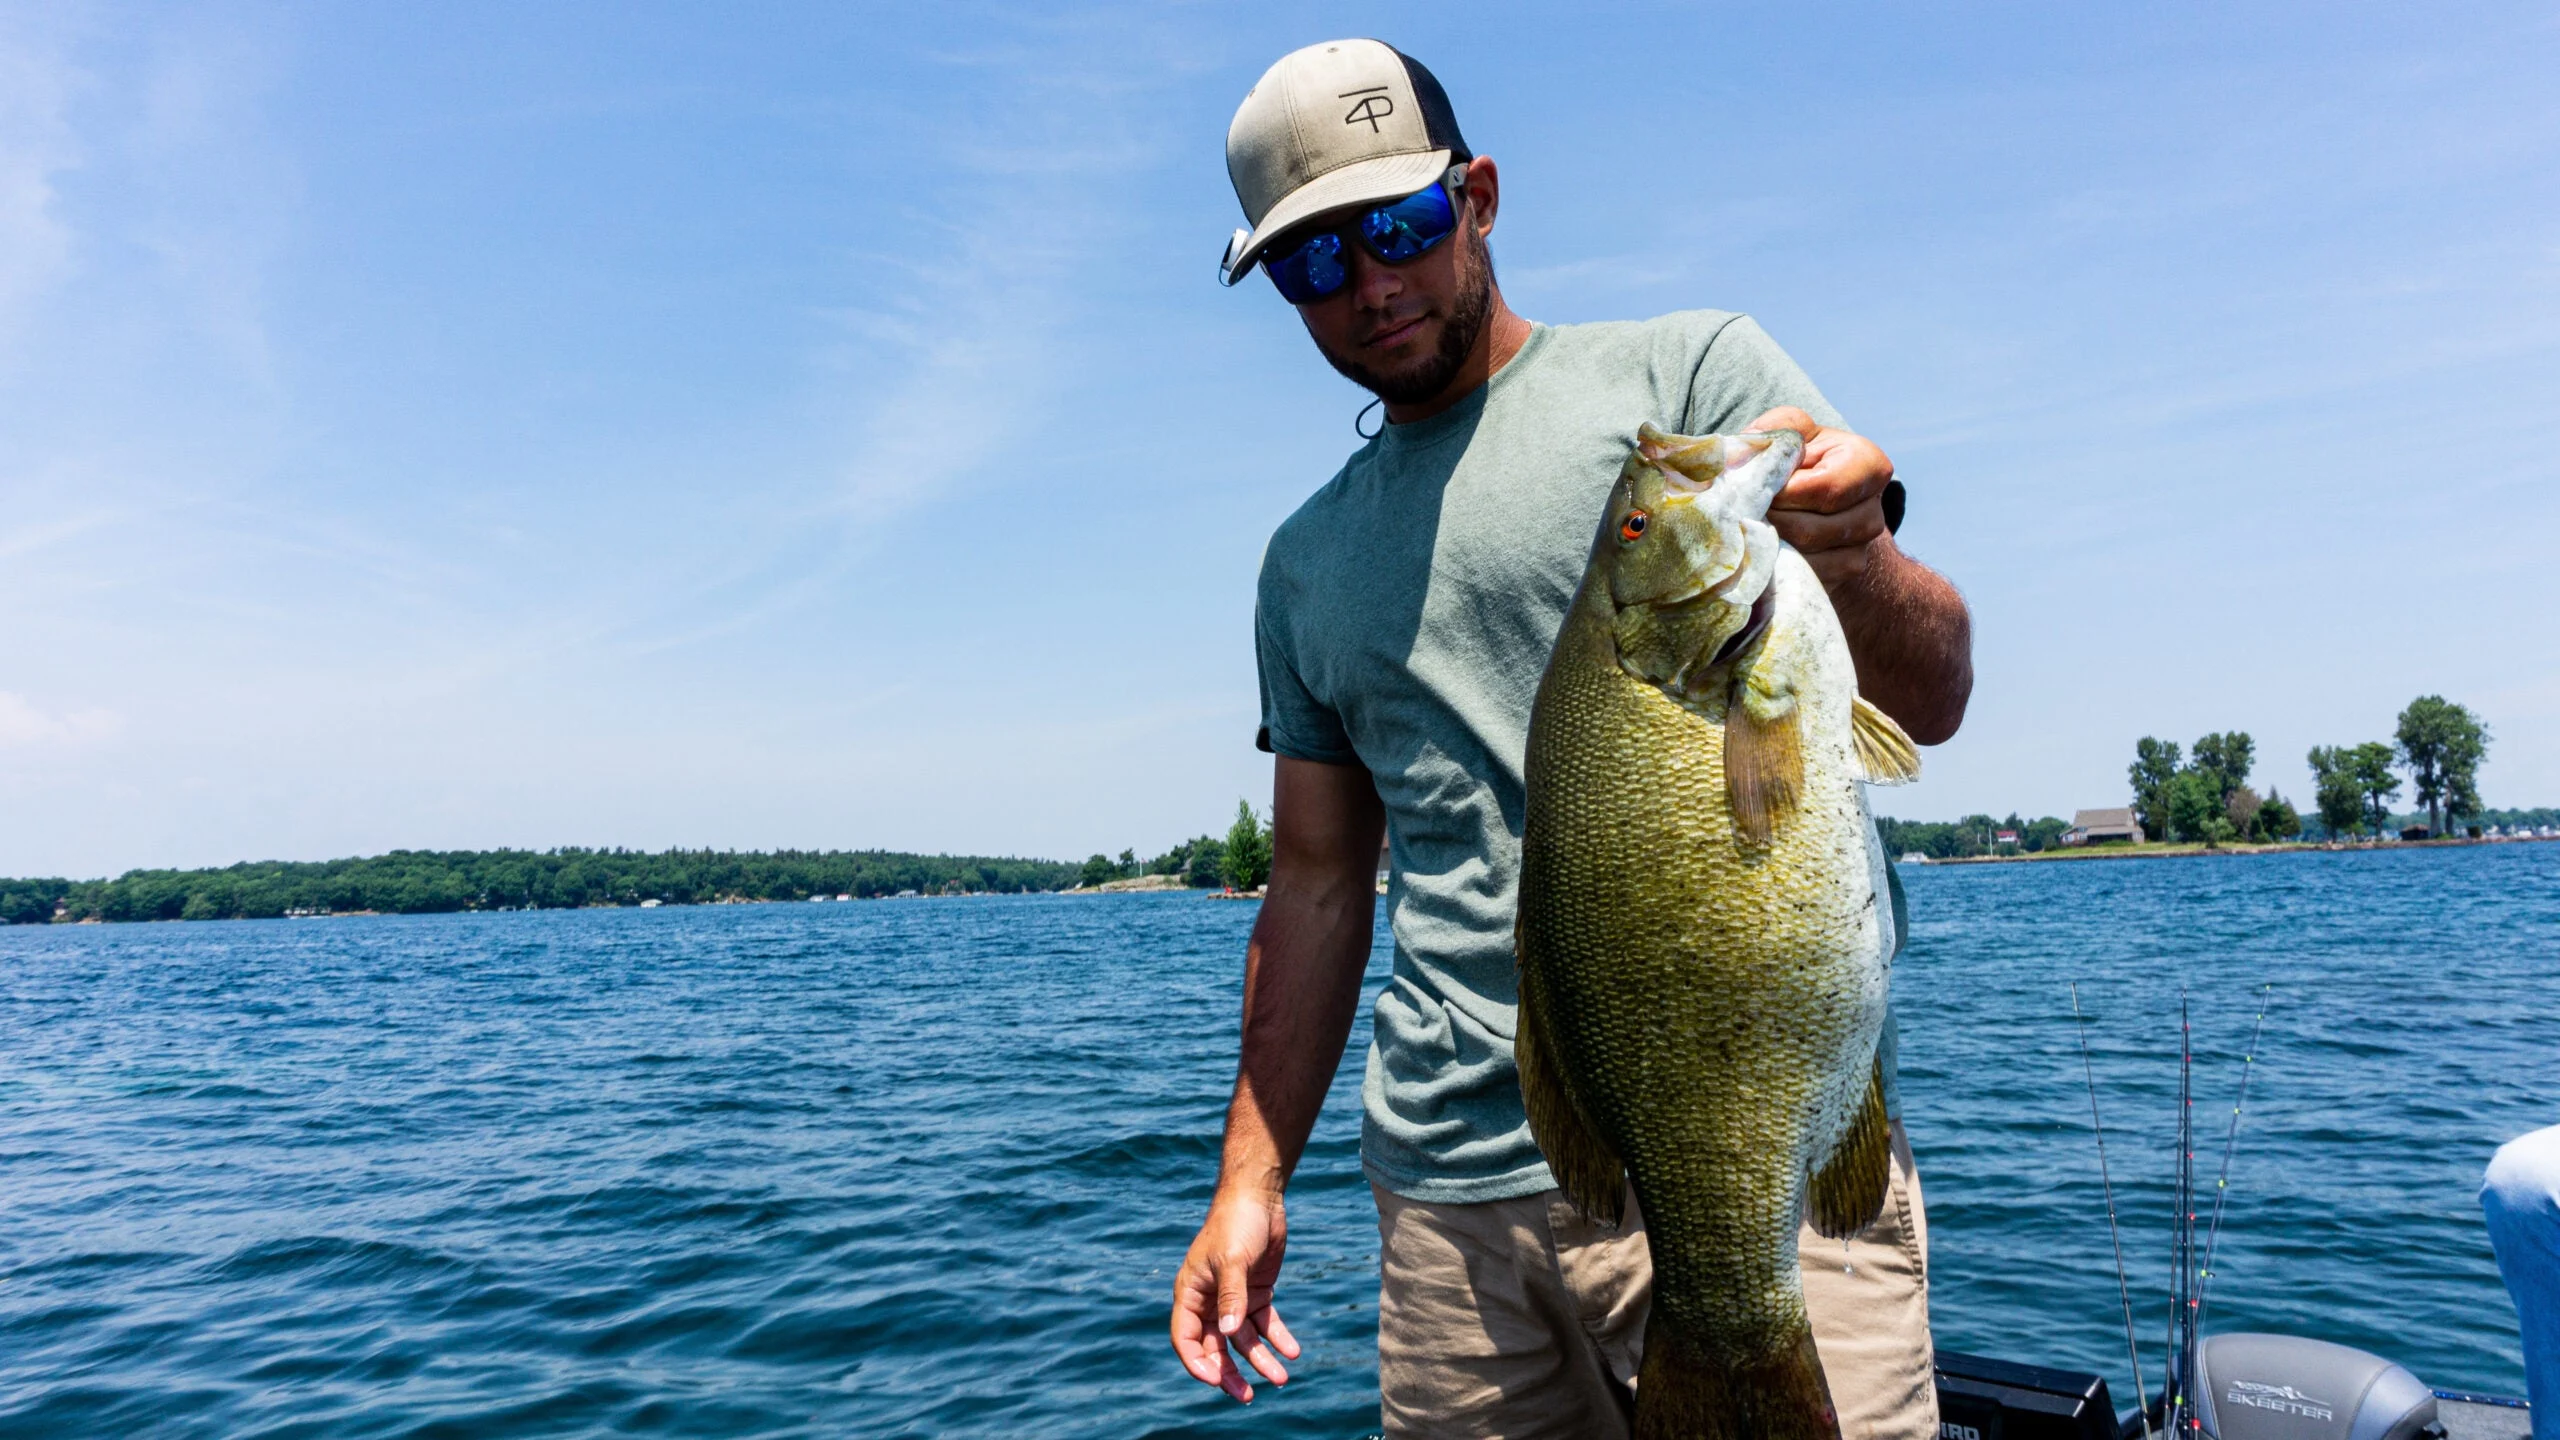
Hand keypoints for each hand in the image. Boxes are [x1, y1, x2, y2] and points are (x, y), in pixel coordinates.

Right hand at [1170, 1188, 1300, 1402]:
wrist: (1259, 1198)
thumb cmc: (1235, 1223)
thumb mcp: (1232, 1260)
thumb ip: (1232, 1297)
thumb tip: (1230, 1334)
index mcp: (1190, 1294)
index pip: (1186, 1339)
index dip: (1198, 1363)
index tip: (1216, 1380)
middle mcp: (1208, 1301)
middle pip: (1215, 1347)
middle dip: (1230, 1372)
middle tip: (1246, 1396)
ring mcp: (1233, 1299)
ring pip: (1243, 1340)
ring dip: (1261, 1360)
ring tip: (1282, 1378)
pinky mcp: (1257, 1293)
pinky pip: (1265, 1324)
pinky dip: (1278, 1338)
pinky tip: (1293, 1351)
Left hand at [1747, 406, 1894, 588]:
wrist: (1811, 502)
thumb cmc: (1798, 460)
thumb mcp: (1792, 431)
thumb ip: (1780, 428)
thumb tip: (1756, 447)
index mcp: (1868, 465)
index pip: (1824, 490)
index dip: (1783, 494)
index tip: (1757, 491)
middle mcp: (1873, 511)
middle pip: (1810, 529)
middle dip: (1769, 520)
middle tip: (1742, 512)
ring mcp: (1862, 547)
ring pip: (1804, 557)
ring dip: (1769, 544)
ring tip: (1750, 526)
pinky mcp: (1845, 573)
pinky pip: (1804, 577)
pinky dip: (1777, 564)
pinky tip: (1763, 547)